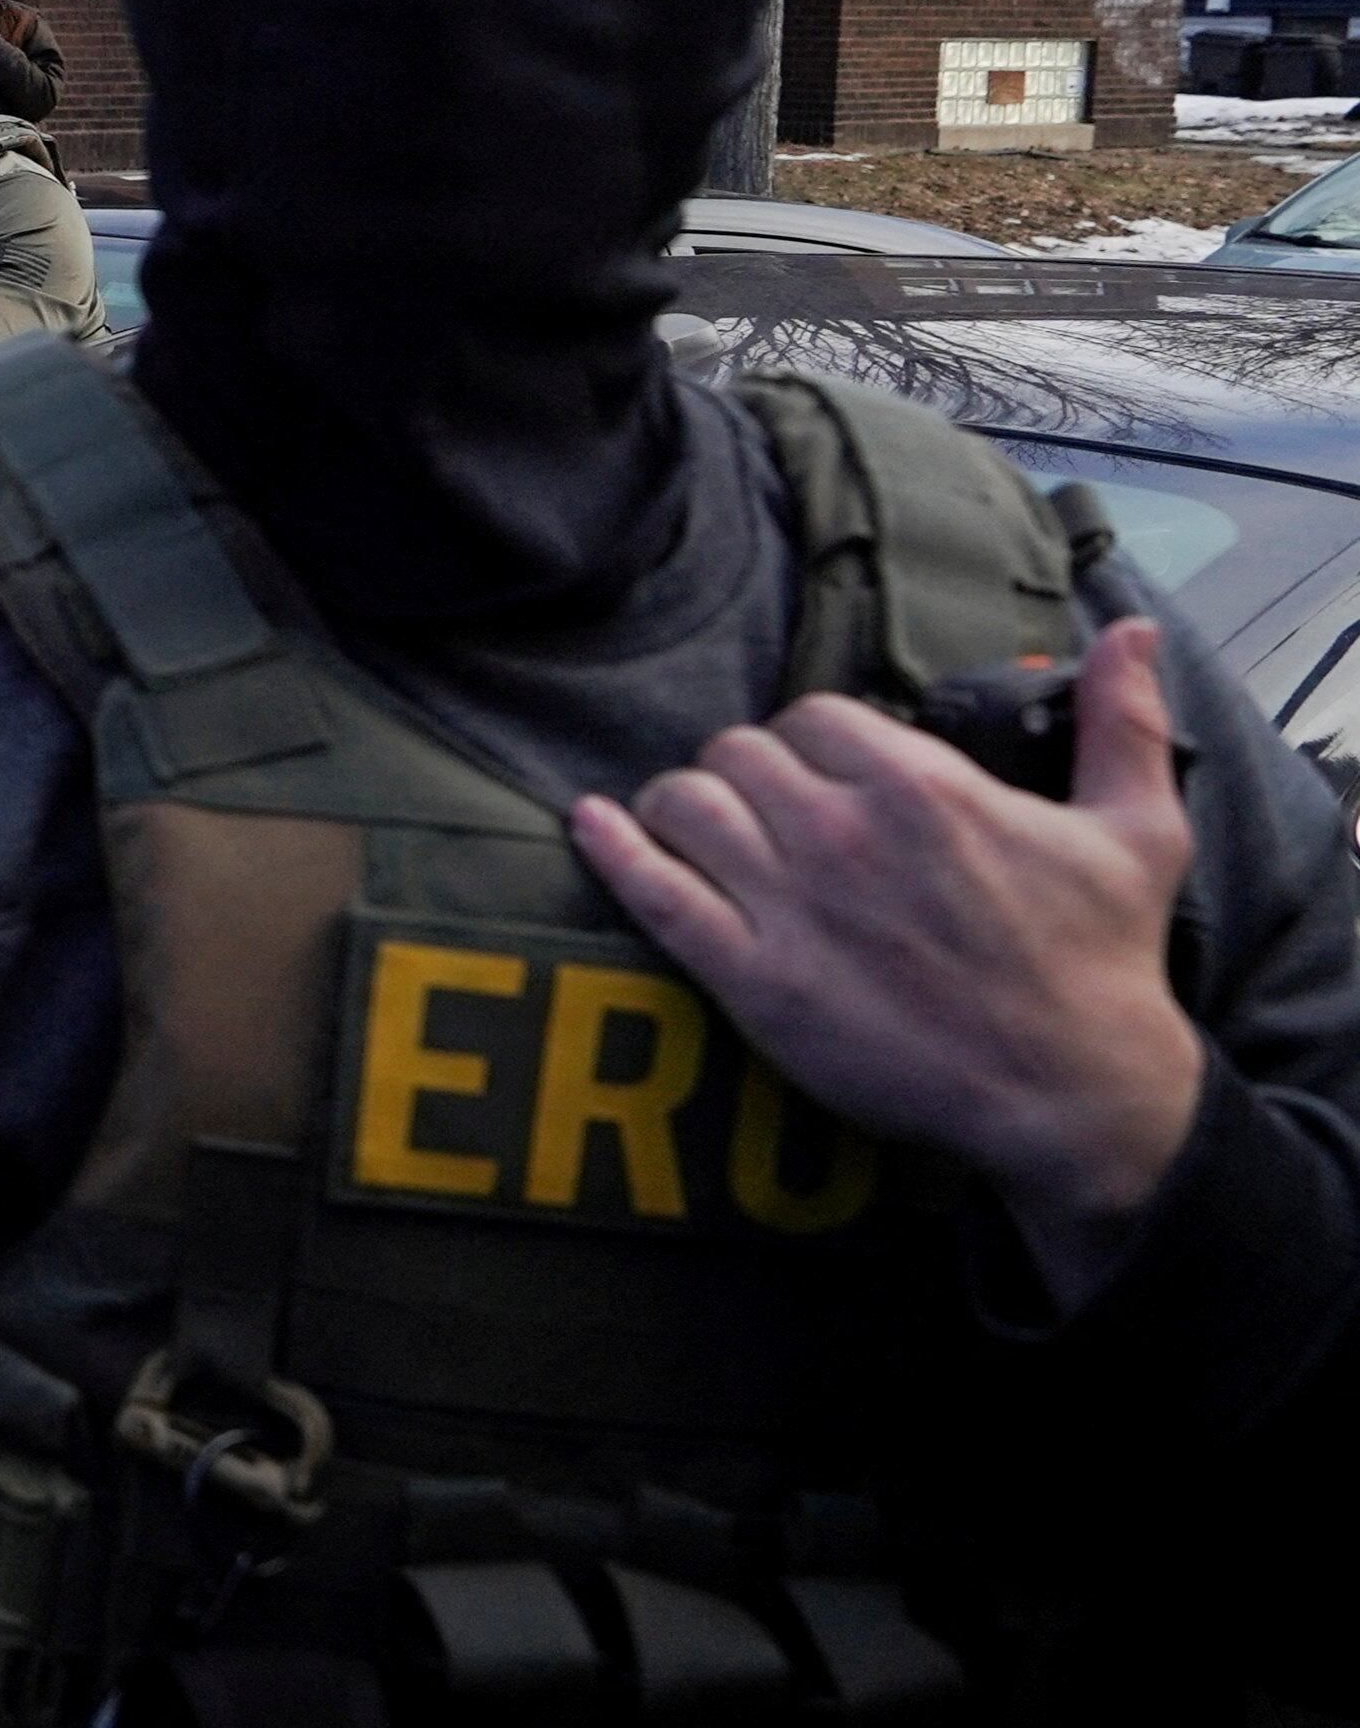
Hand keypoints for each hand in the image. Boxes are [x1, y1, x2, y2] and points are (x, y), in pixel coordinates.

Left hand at [571, 617, 1205, 1308]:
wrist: (1072, 1092)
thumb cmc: (1102, 961)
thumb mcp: (1137, 831)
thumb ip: (1122, 724)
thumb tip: (1129, 635)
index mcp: (921, 785)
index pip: (811, 715)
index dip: (809, 741)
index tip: (822, 775)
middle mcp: (842, 832)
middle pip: (736, 752)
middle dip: (744, 772)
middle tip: (761, 811)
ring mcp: (790, 904)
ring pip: (683, 804)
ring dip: (680, 806)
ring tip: (697, 827)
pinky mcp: (751, 977)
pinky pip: (653, 889)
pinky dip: (612, 848)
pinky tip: (591, 824)